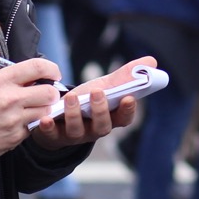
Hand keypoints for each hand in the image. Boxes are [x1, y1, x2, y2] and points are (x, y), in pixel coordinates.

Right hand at [0, 57, 62, 159]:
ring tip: (32, 110)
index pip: (37, 67)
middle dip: (51, 94)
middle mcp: (11, 98)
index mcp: (2, 80)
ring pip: (45, 112)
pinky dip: (29, 125)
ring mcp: (14, 119)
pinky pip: (32, 128)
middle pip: (49, 92)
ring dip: (42, 110)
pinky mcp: (15, 136)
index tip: (54, 73)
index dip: (51, 69)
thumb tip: (33, 77)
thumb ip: (11, 79)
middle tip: (46, 95)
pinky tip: (17, 123)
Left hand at [29, 56, 155, 149]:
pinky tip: (47, 118)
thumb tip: (152, 62)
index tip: (129, 98)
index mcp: (111, 117)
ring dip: (75, 114)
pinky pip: (52, 135)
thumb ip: (126, 75)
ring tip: (71, 97)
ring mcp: (75, 135)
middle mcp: (95, 130)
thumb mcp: (106, 86)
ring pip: (77, 131)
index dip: (128, 110)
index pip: (124, 118)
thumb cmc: (87, 100)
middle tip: (97, 92)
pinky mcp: (54, 137)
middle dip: (100, 110)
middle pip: (102, 126)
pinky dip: (50, 127)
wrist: (59, 115)